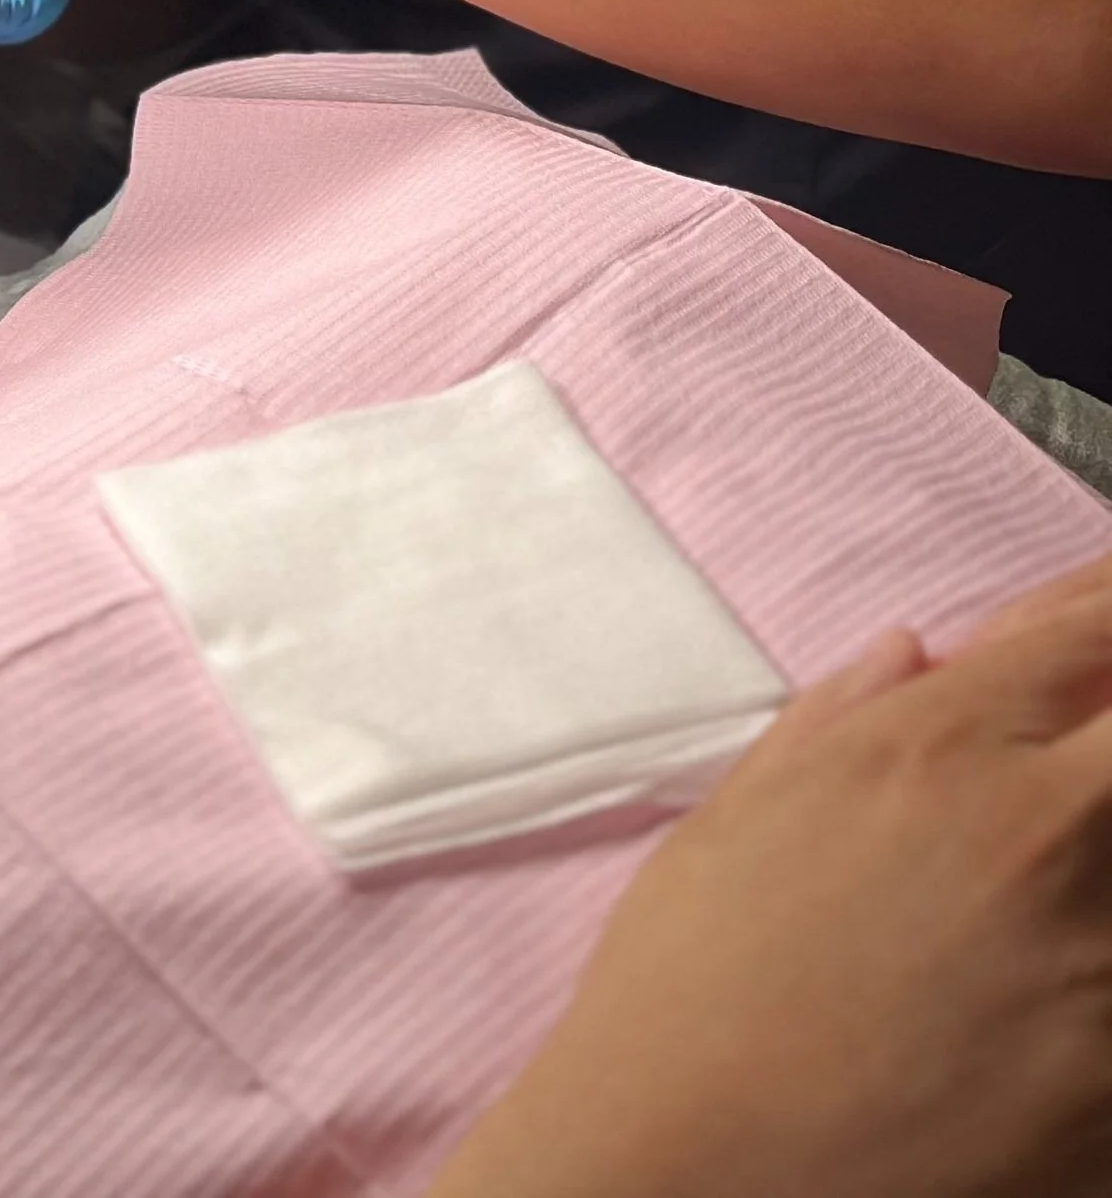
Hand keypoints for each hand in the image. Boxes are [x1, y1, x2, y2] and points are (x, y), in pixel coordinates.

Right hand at [427, 551, 1111, 1197]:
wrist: (691, 1171)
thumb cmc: (688, 989)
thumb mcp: (739, 817)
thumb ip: (841, 719)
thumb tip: (914, 653)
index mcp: (937, 747)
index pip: (1086, 632)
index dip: (1105, 614)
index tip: (1104, 627)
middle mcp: (1040, 834)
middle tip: (1077, 766)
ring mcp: (1095, 962)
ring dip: (1096, 855)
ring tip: (1029, 887)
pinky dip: (1093, 969)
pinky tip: (1031, 988)